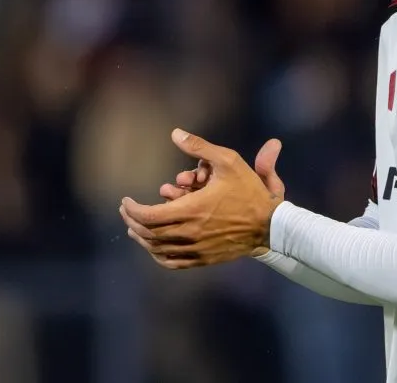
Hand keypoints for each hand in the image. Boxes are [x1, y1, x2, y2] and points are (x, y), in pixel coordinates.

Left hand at [119, 129, 284, 268]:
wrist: (270, 225)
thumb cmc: (249, 191)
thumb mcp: (227, 161)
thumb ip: (199, 146)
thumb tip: (175, 133)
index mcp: (191, 210)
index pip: (148, 216)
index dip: (132, 209)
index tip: (125, 201)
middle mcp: (189, 233)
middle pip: (148, 233)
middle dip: (132, 221)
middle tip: (126, 211)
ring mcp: (195, 250)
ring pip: (158, 249)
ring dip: (142, 239)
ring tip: (134, 228)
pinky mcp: (203, 259)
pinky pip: (172, 263)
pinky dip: (157, 255)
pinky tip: (154, 247)